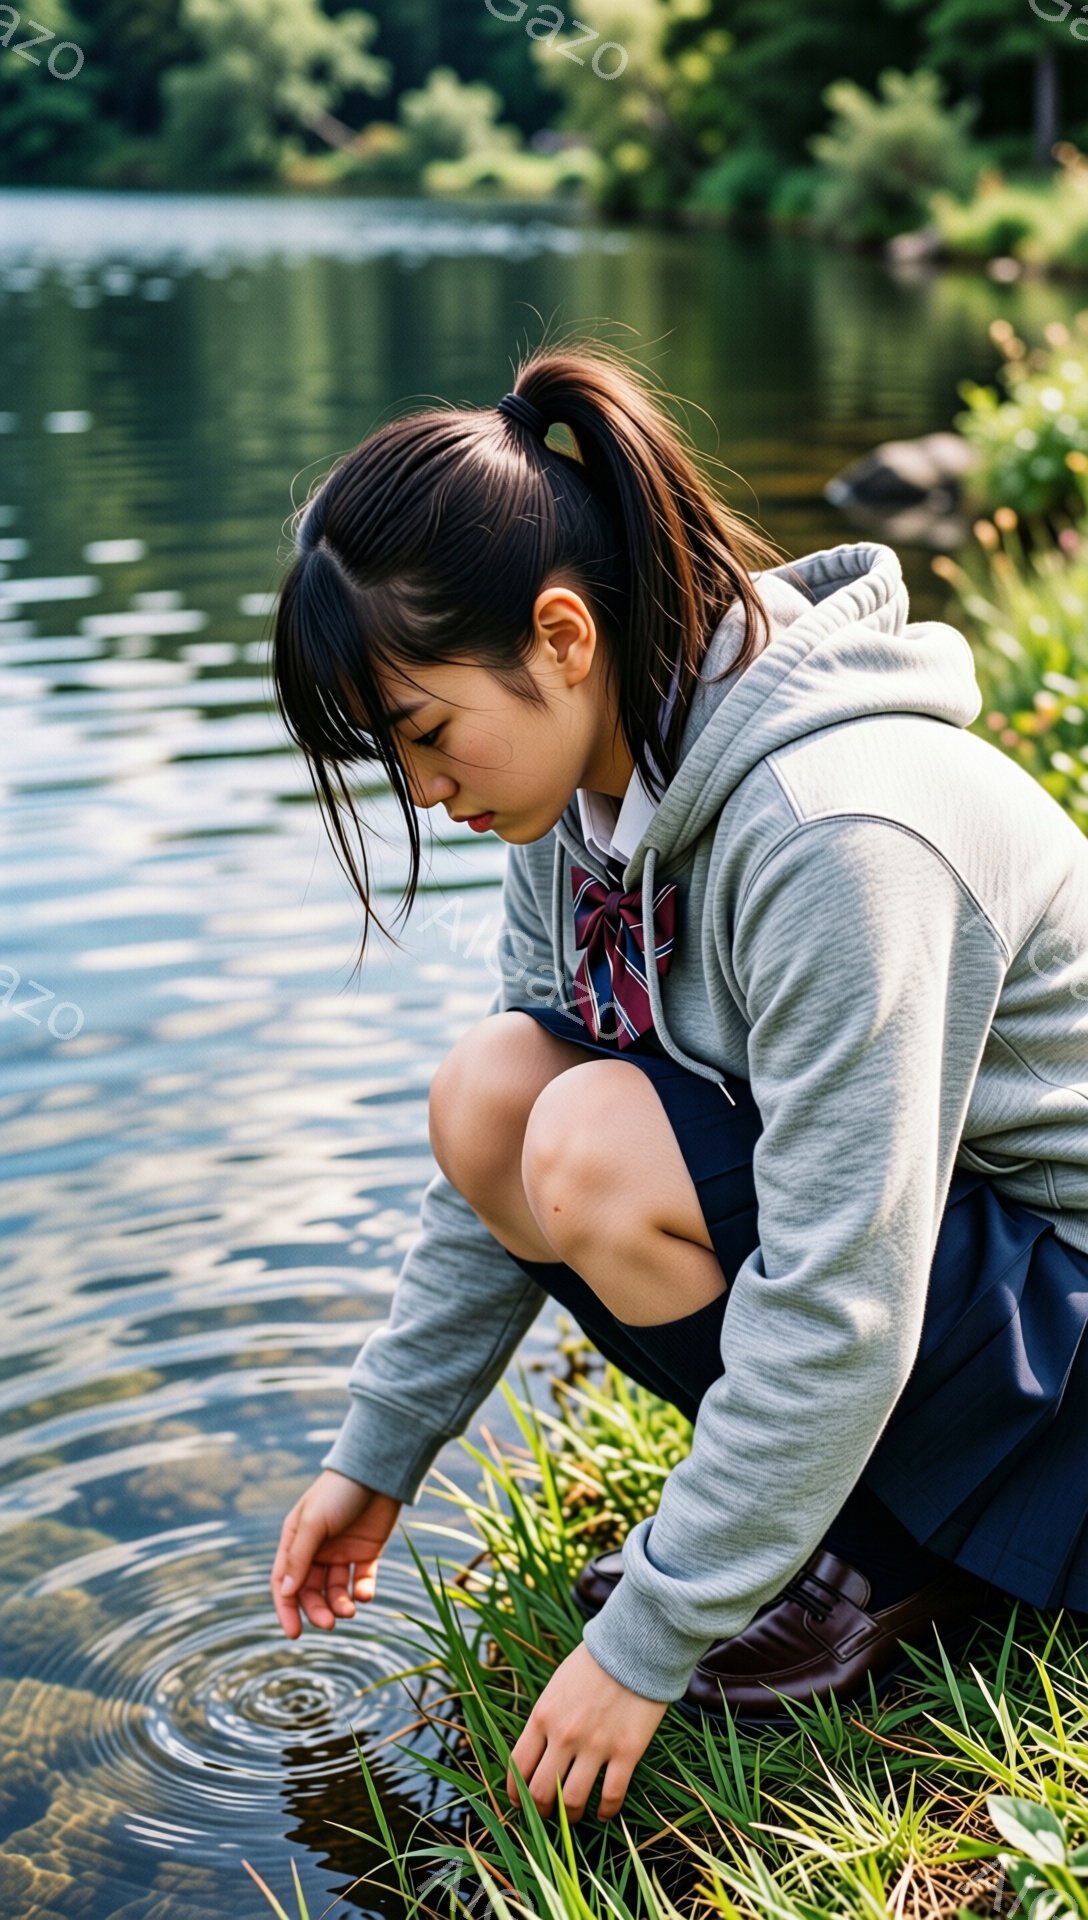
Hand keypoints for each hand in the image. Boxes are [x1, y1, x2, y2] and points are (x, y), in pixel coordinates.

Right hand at [270, 1468, 401, 1637]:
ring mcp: (341, 1553)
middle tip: (331, 1623)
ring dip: (341, 1604)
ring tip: (351, 1609)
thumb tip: (285, 1593)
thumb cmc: (340, 1492)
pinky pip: (361, 1581)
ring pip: (336, 1591)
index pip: (284, 1582)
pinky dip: (363, 1591)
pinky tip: (366, 1593)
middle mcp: (316, 1550)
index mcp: (295, 1540)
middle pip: (310, 1592)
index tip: (294, 1633)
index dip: (286, 1609)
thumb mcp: (314, 1523)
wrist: (378, 1472)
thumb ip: (299, 1557)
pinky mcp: (366, 1553)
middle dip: (318, 1610)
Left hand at [506, 1641, 669, 1823]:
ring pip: (573, 1801)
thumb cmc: (594, 1662)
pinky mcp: (627, 1751)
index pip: (518, 1767)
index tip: (519, 1803)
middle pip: (541, 1792)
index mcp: (542, 1716)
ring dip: (571, 1815)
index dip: (515, 1793)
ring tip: (575, 1815)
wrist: (635, 1644)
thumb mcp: (557, 1686)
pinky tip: (603, 1812)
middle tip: (547, 1815)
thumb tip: (537, 1753)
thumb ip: (545, 1719)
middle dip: (541, 1811)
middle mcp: (565, 1735)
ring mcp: (596, 1745)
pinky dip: (605, 1812)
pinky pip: (612, 1796)